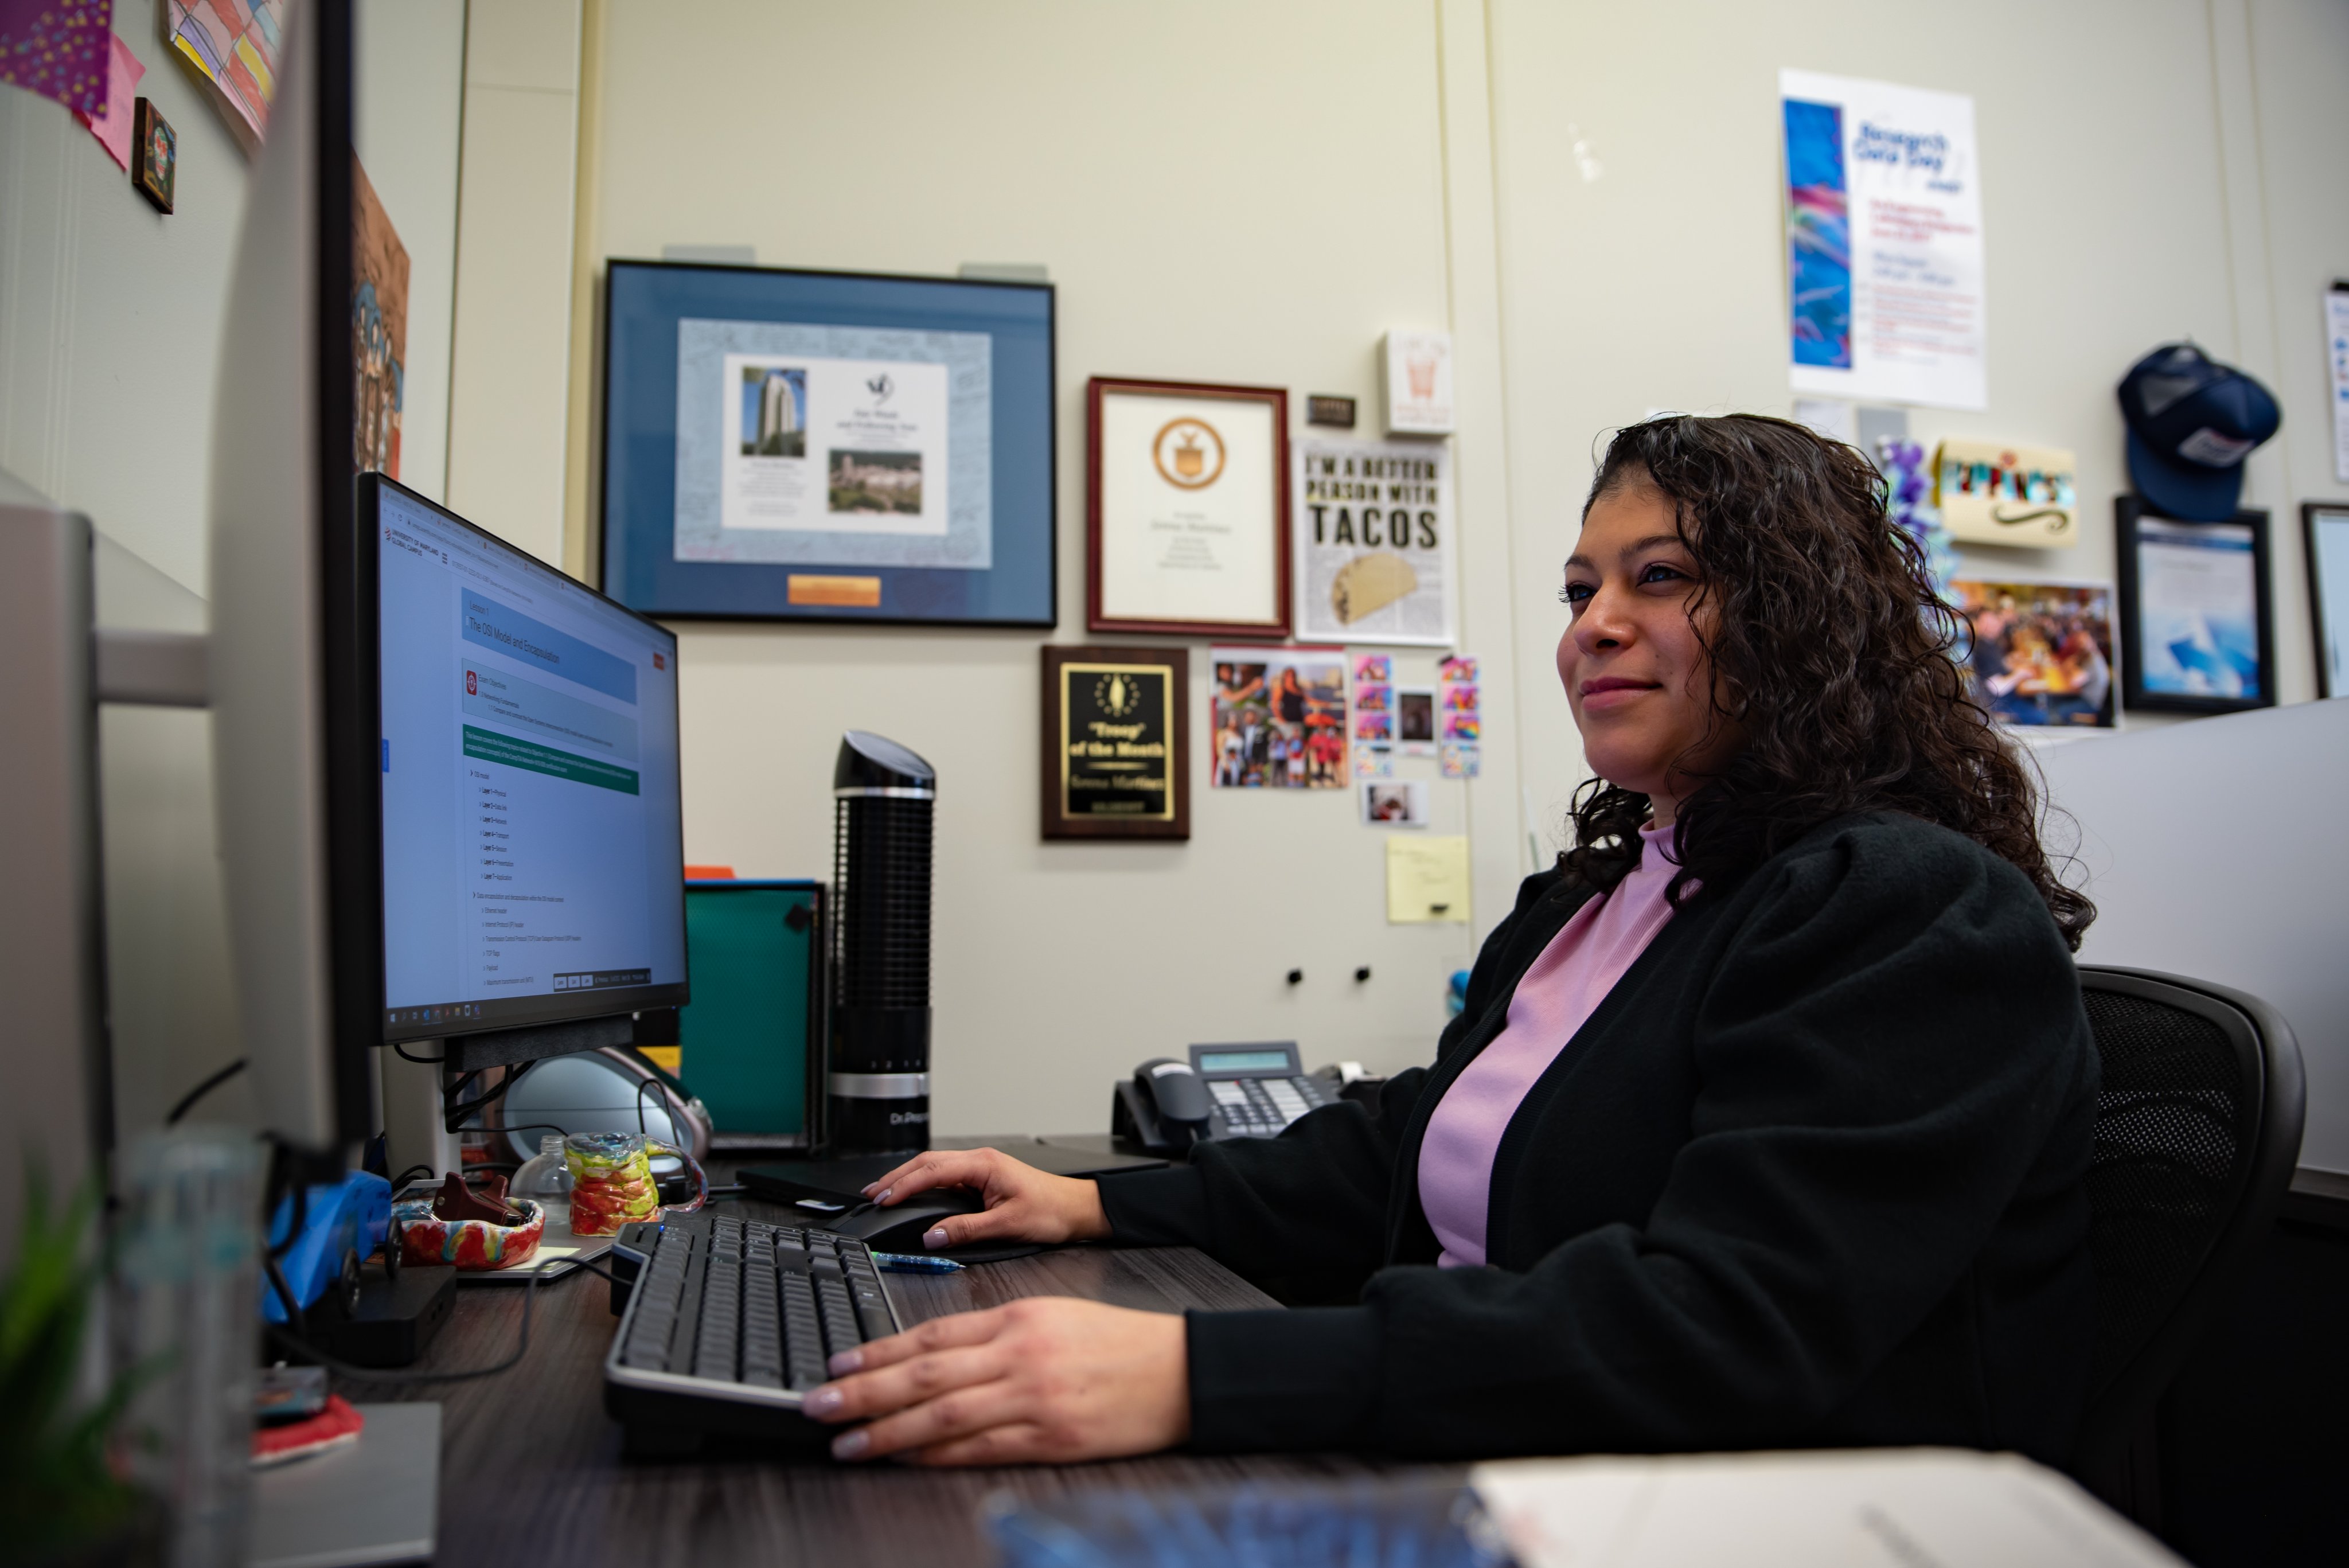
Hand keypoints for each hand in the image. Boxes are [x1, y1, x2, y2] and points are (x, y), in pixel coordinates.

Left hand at [805, 1297, 1188, 1463]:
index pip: (932, 1336)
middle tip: (820, 1405)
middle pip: (926, 1375)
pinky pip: (980, 1450)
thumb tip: (930, 1356)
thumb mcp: (1052, 1315)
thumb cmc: (1117, 1343)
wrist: (1179, 1371)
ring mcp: (1033, 1399)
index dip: (880, 1352)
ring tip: (847, 1442)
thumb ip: (994, 1333)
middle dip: (865, 1393)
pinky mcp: (1048, 1438)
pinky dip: (937, 1456)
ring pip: (943, 1416)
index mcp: (1018, 1318)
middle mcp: (1019, 1356)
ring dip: (888, 1431)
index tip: (840, 1366)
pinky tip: (906, 1459)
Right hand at [861, 1148, 1109, 1249]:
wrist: (1078, 1210)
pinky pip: (946, 1178)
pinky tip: (913, 1195)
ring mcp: (981, 1169)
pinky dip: (925, 1185)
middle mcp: (980, 1162)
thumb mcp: (1008, 1225)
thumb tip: (933, 1236)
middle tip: (873, 1193)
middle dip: (897, 1176)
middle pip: (928, 1163)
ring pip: (935, 1168)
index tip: (884, 1198)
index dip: (905, 1184)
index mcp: (984, 1165)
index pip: (934, 1170)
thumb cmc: (1052, 1212)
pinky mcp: (983, 1180)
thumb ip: (967, 1230)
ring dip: (909, 1179)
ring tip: (884, 1193)